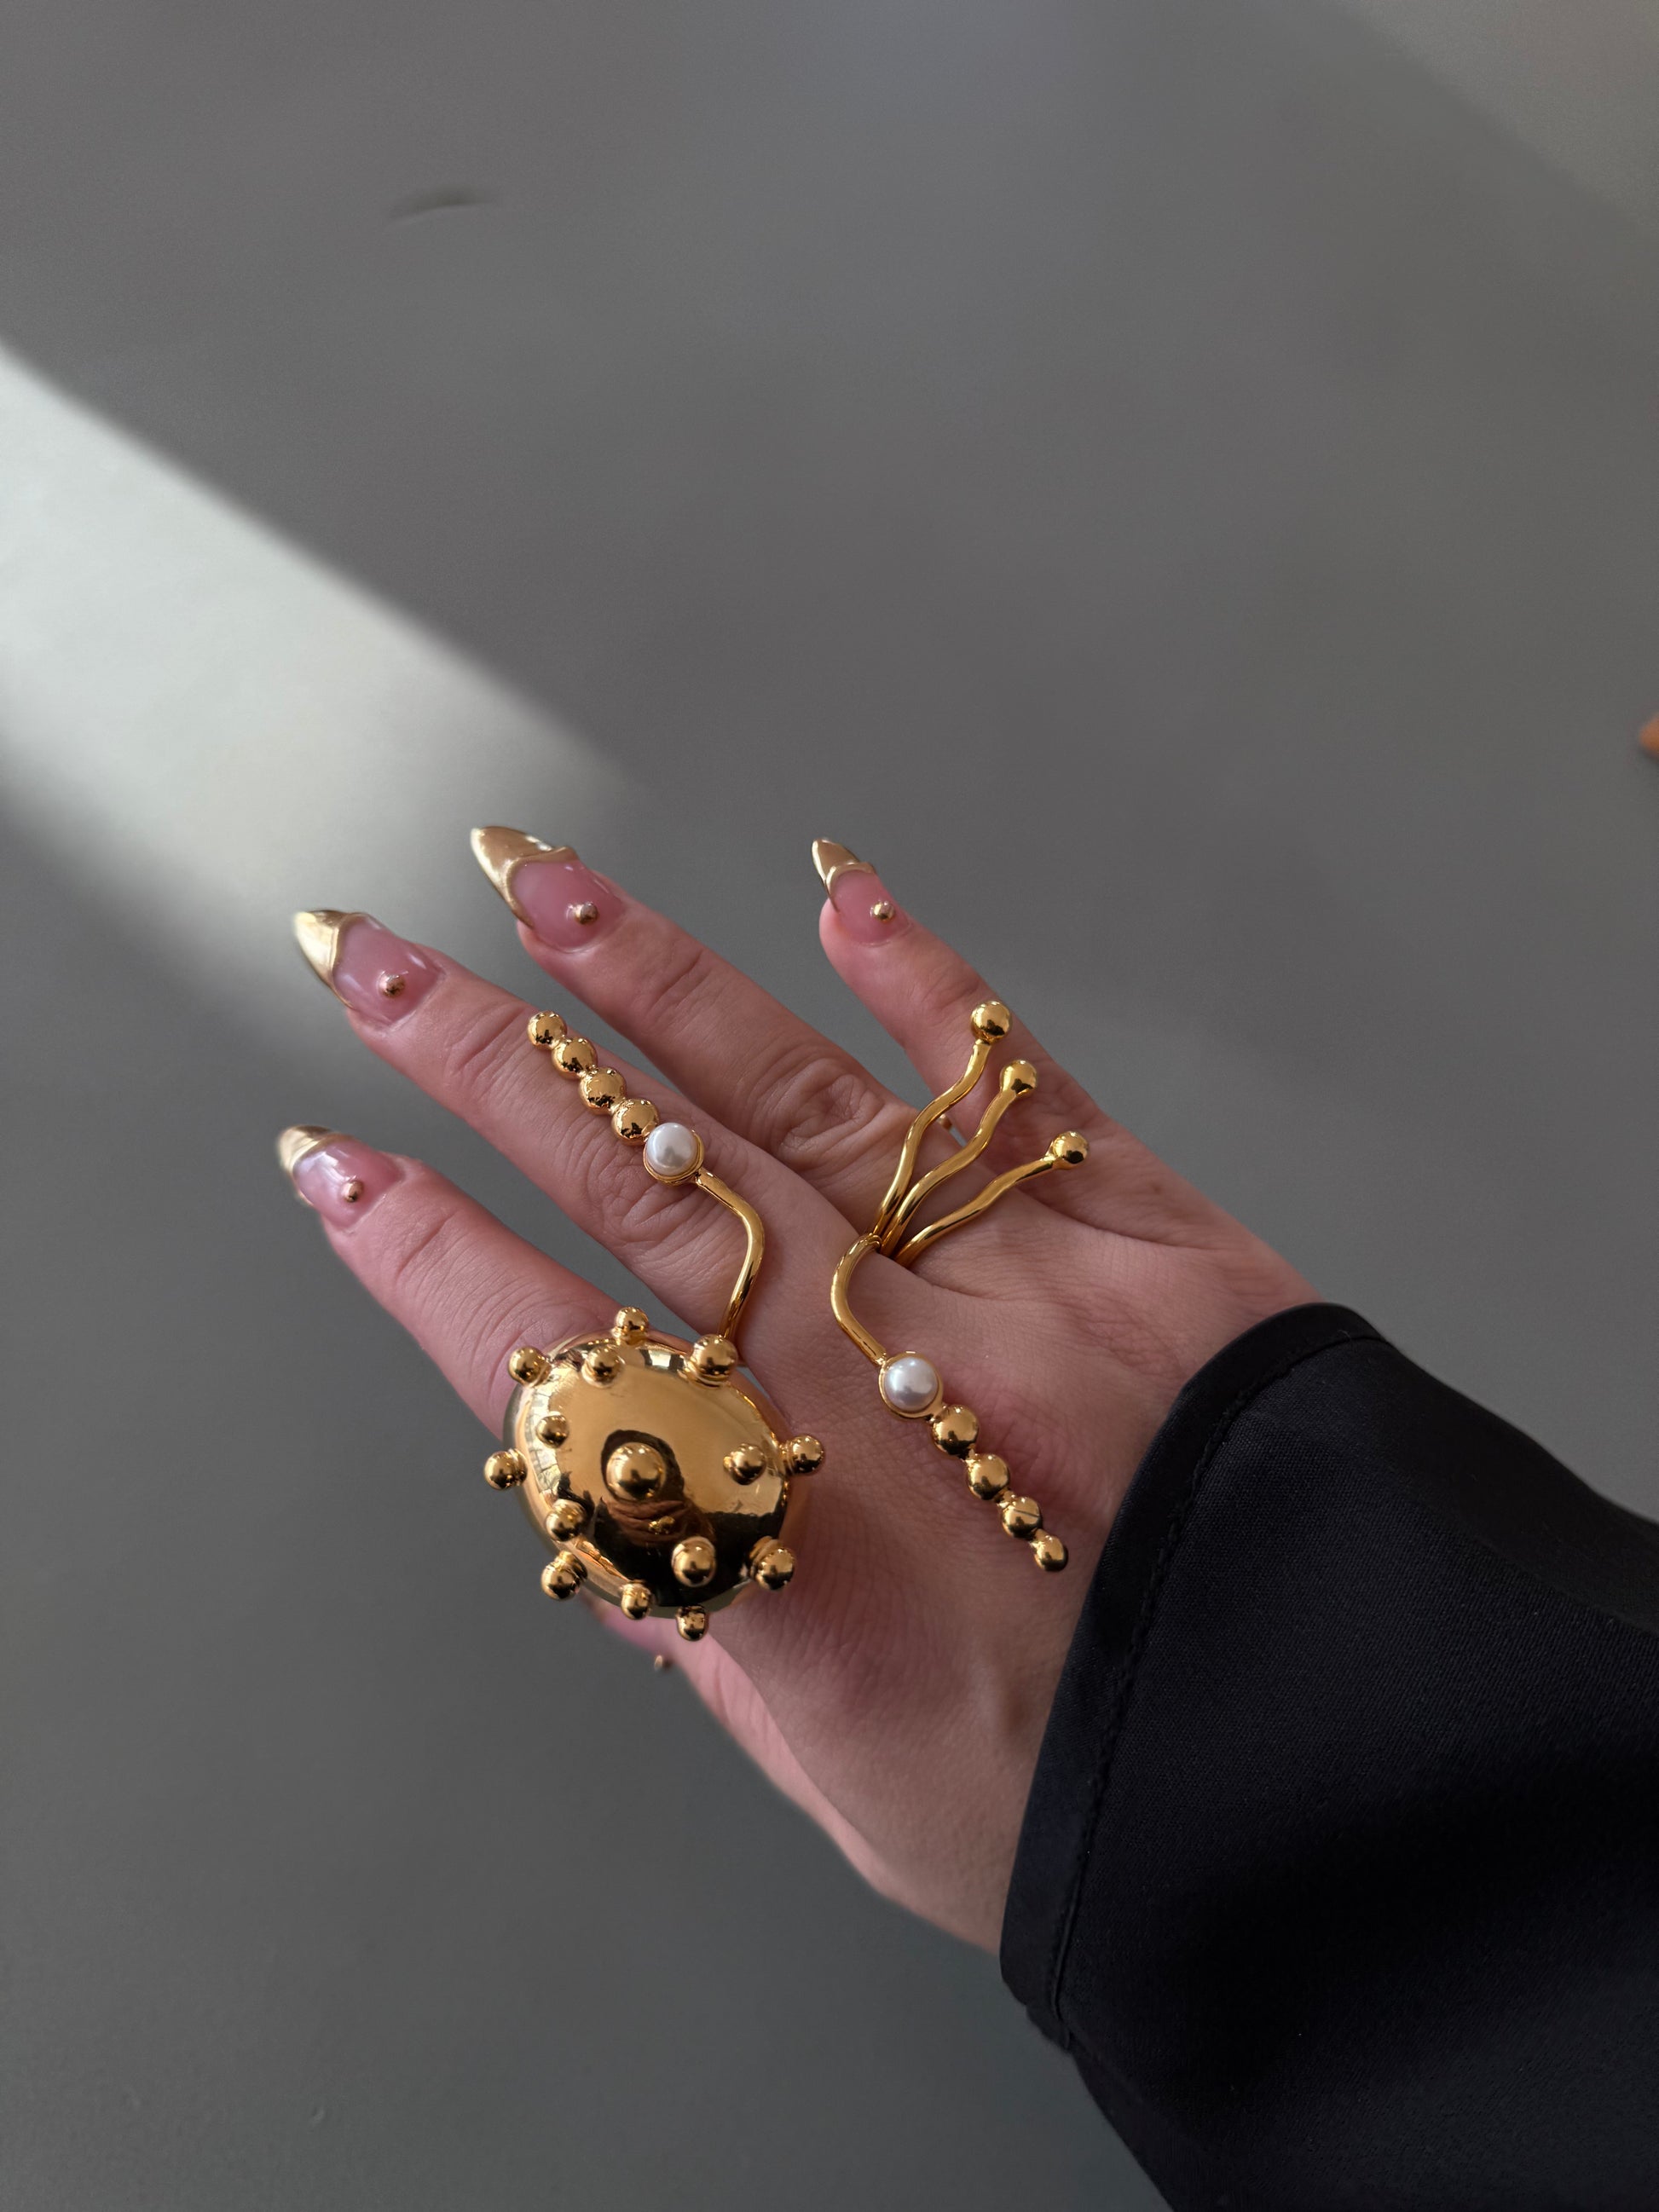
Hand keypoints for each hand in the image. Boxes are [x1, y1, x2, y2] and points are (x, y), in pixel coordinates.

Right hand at [283, 839, 1312, 1948]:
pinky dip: (923, 982)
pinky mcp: (1142, 1228)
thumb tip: (593, 1497)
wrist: (1340, 1771)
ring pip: (792, 1098)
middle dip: (485, 1062)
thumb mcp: (836, 1774)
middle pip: (640, 1181)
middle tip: (372, 957)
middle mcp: (874, 1375)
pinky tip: (835, 892)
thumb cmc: (1074, 1803)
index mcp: (780, 1530)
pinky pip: (1010, 1085)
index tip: (334, 1162)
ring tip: (543, 887)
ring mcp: (1009, 1279)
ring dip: (653, 983)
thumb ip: (702, 1619)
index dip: (424, 1255)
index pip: (552, 1353)